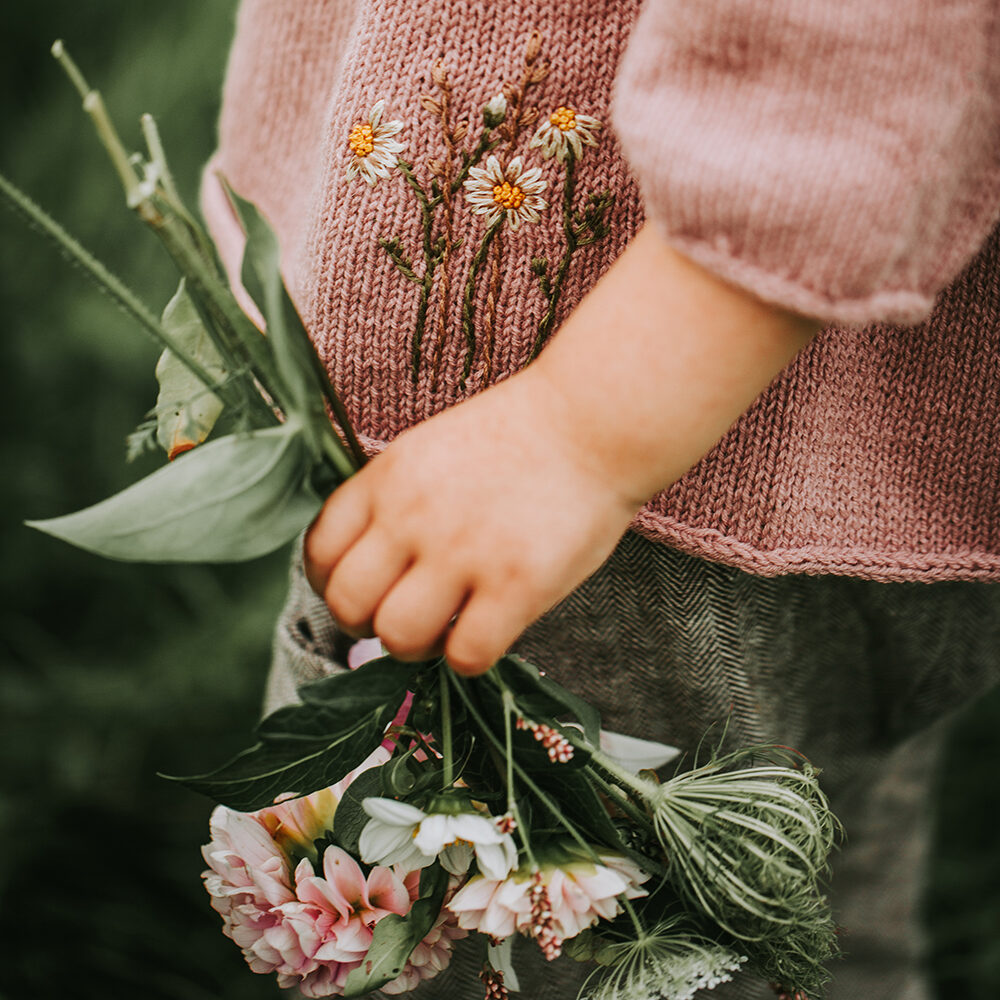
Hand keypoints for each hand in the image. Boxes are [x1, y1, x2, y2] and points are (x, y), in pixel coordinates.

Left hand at [305, 223, 817, 675]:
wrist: (593, 422)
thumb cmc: (516, 439)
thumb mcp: (429, 451)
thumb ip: (391, 502)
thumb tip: (370, 569)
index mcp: (386, 479)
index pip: (319, 552)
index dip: (334, 583)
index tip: (367, 589)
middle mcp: (412, 516)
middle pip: (346, 604)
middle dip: (367, 623)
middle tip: (404, 616)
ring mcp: (463, 552)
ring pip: (396, 636)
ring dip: (415, 646)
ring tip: (446, 629)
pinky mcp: (516, 586)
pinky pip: (465, 656)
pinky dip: (470, 656)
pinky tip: (490, 628)